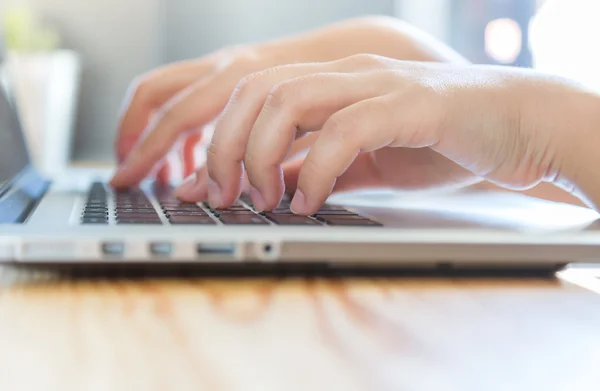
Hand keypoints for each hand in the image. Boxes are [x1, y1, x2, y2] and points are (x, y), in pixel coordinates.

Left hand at [175, 54, 581, 214]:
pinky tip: (310, 202)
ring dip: (261, 154)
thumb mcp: (360, 162)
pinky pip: (345, 130)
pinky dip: (316, 169)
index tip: (203, 187)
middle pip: (254, 90)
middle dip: (223, 146)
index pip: (248, 92)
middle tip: (220, 195)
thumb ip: (312, 171)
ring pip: (288, 99)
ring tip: (263, 199)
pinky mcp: (410, 104)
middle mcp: (344, 74)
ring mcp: (375, 83)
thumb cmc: (436, 143)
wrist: (515, 125)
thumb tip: (259, 193)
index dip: (214, 138)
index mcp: (328, 82)